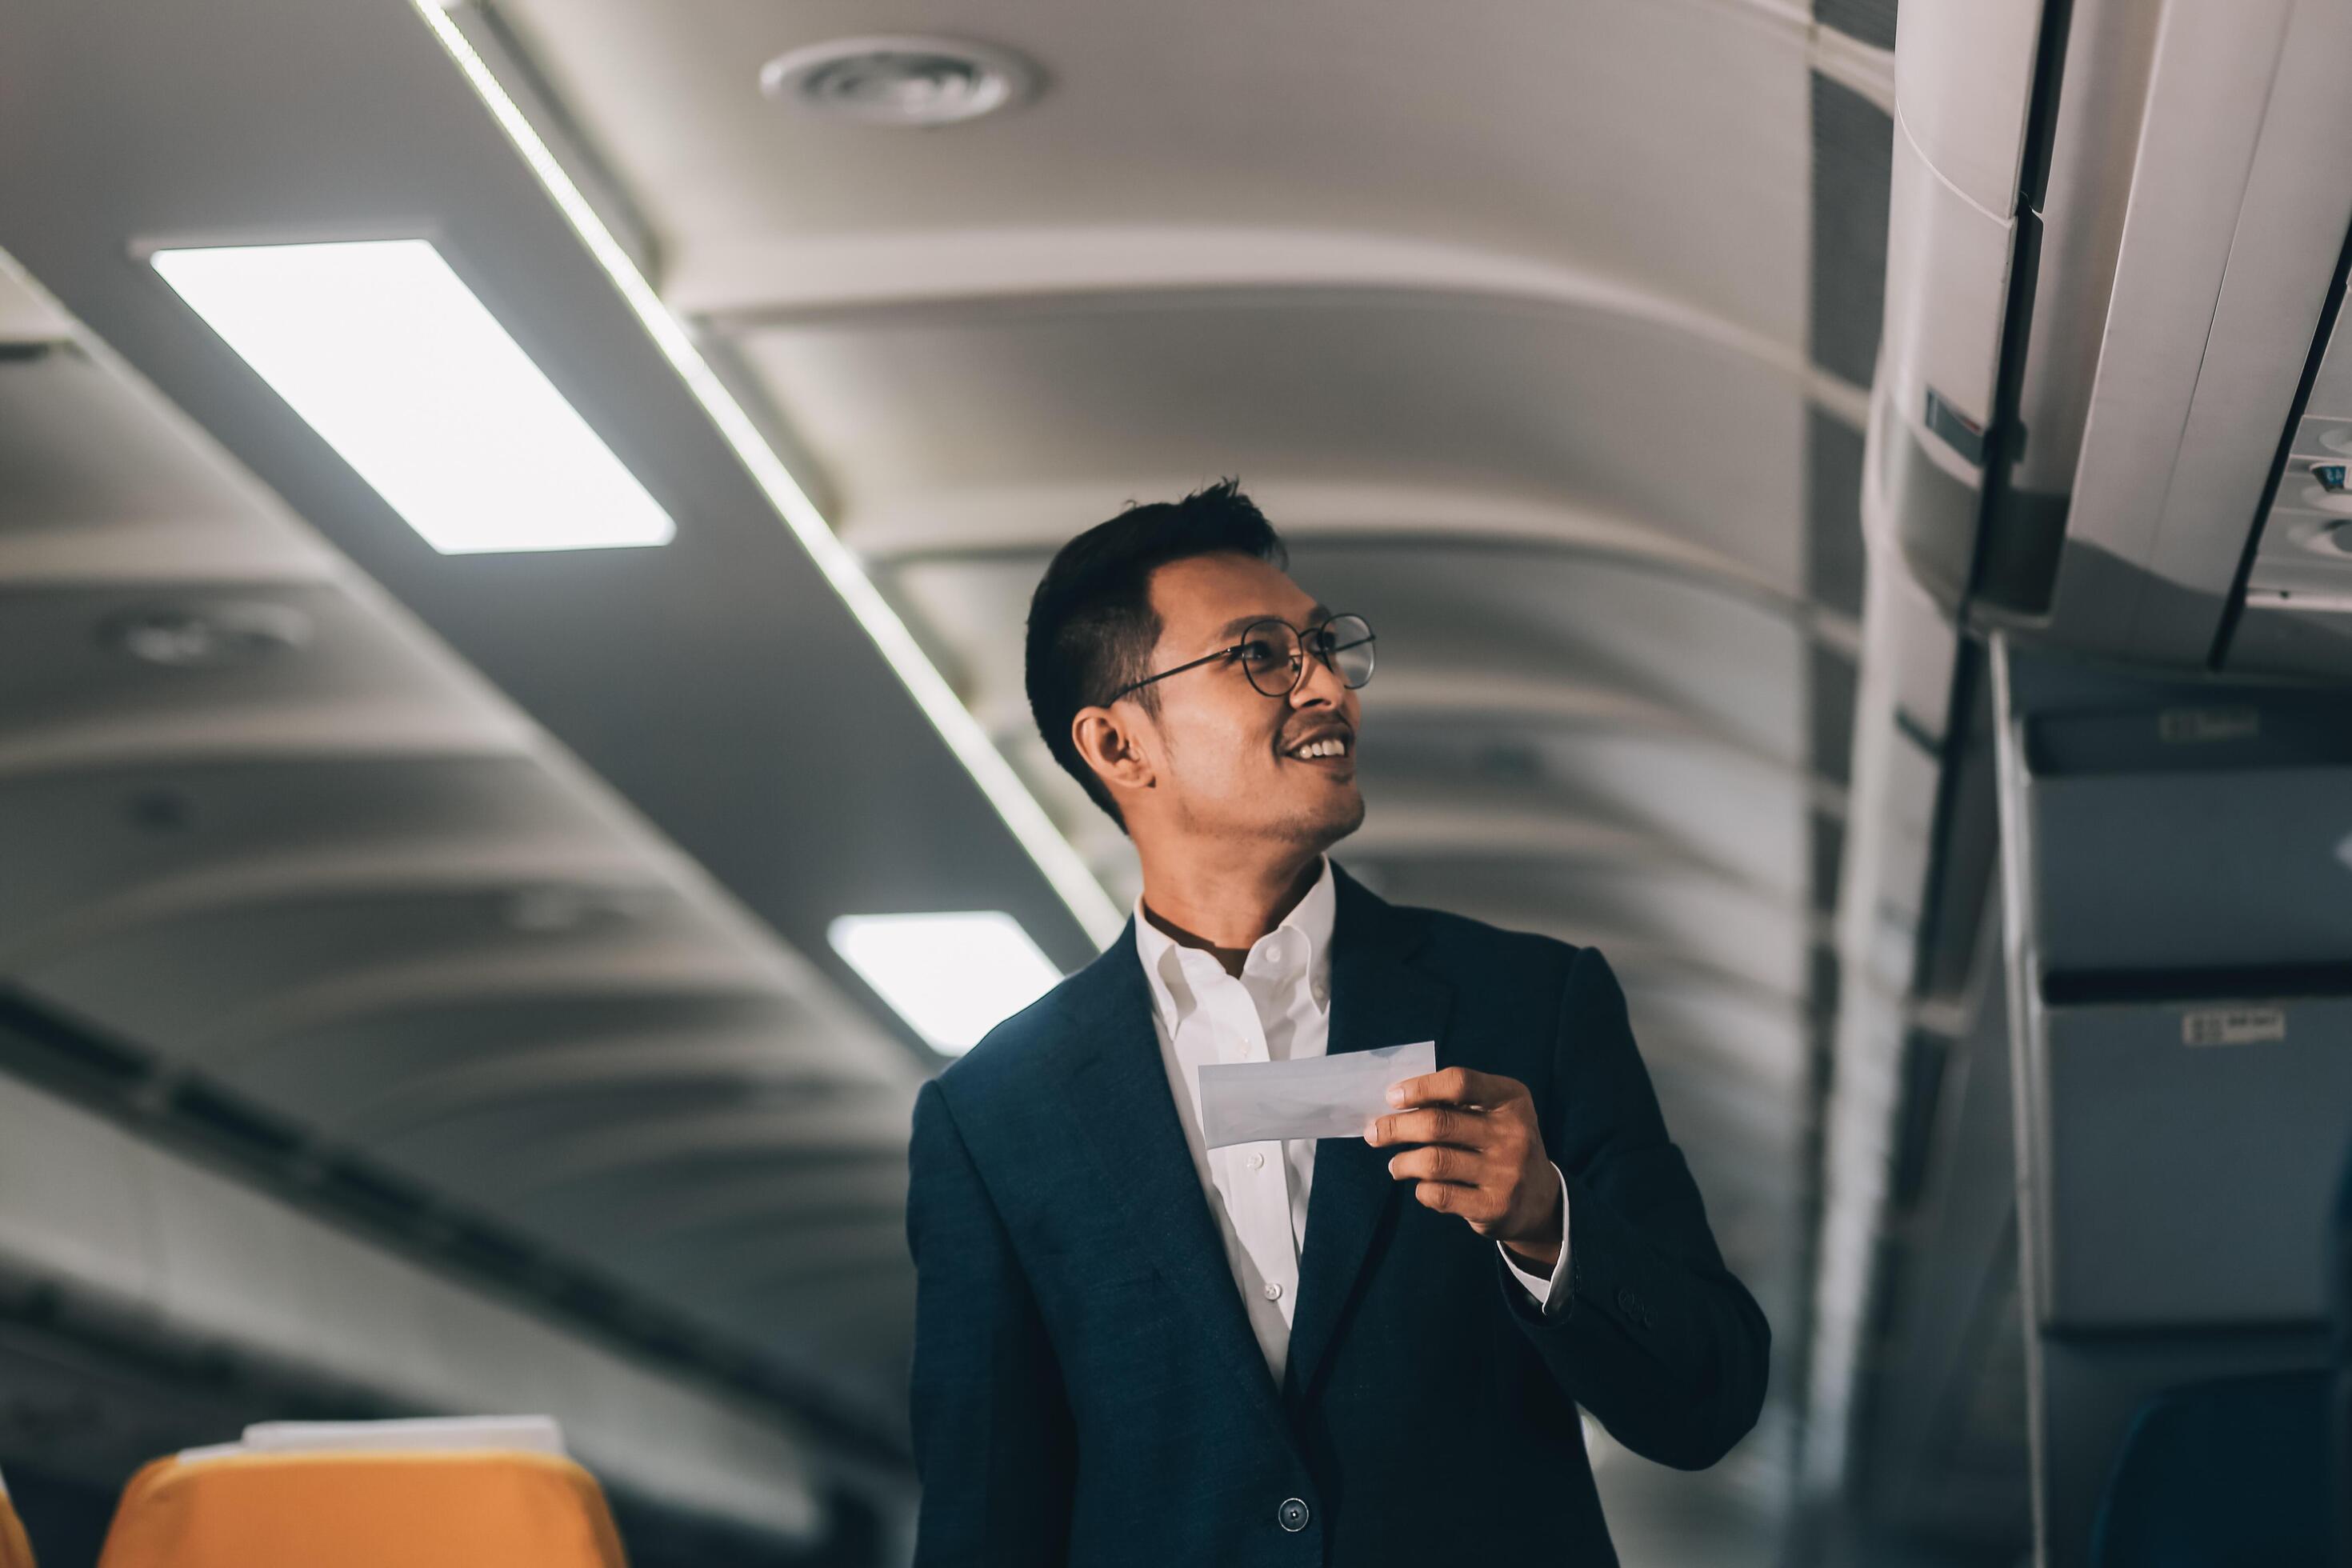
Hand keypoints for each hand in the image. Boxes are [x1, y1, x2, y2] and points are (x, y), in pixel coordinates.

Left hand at [1366, 1066, 1562, 1269]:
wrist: (1539, 1199)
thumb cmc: (1500, 1144)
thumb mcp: (1493, 1113)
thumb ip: (1455, 1104)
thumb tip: (1394, 1102)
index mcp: (1511, 1099)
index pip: (1459, 1082)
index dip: (1420, 1087)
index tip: (1392, 1096)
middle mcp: (1514, 1133)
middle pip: (1438, 1124)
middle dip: (1396, 1127)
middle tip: (1374, 1133)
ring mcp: (1507, 1172)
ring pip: (1434, 1162)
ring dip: (1403, 1162)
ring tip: (1395, 1166)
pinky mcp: (1496, 1206)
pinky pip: (1440, 1195)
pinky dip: (1421, 1190)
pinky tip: (1421, 1187)